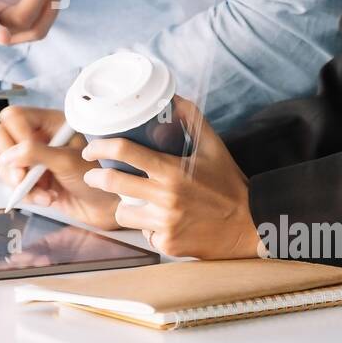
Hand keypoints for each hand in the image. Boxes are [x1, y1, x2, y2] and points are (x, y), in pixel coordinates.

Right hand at [0, 106, 120, 230]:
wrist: (105, 207)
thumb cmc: (95, 178)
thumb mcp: (66, 161)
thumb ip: (35, 154)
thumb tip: (6, 157)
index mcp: (49, 122)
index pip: (14, 116)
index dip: (16, 135)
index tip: (26, 154)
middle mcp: (37, 137)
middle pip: (0, 136)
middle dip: (11, 162)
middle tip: (23, 177)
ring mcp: (31, 159)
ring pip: (3, 164)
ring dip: (22, 183)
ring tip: (44, 194)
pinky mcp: (29, 179)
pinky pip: (11, 184)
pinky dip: (28, 195)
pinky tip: (48, 199)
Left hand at [80, 96, 259, 258]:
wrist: (250, 226)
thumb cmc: (230, 185)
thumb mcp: (214, 148)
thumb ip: (193, 120)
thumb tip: (173, 98)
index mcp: (173, 171)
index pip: (126, 151)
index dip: (101, 146)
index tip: (91, 148)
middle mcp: (166, 198)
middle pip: (113, 182)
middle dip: (96, 176)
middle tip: (94, 174)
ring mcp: (165, 223)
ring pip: (123, 213)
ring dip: (124, 206)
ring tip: (135, 201)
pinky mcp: (168, 244)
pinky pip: (145, 234)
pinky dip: (149, 228)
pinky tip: (163, 222)